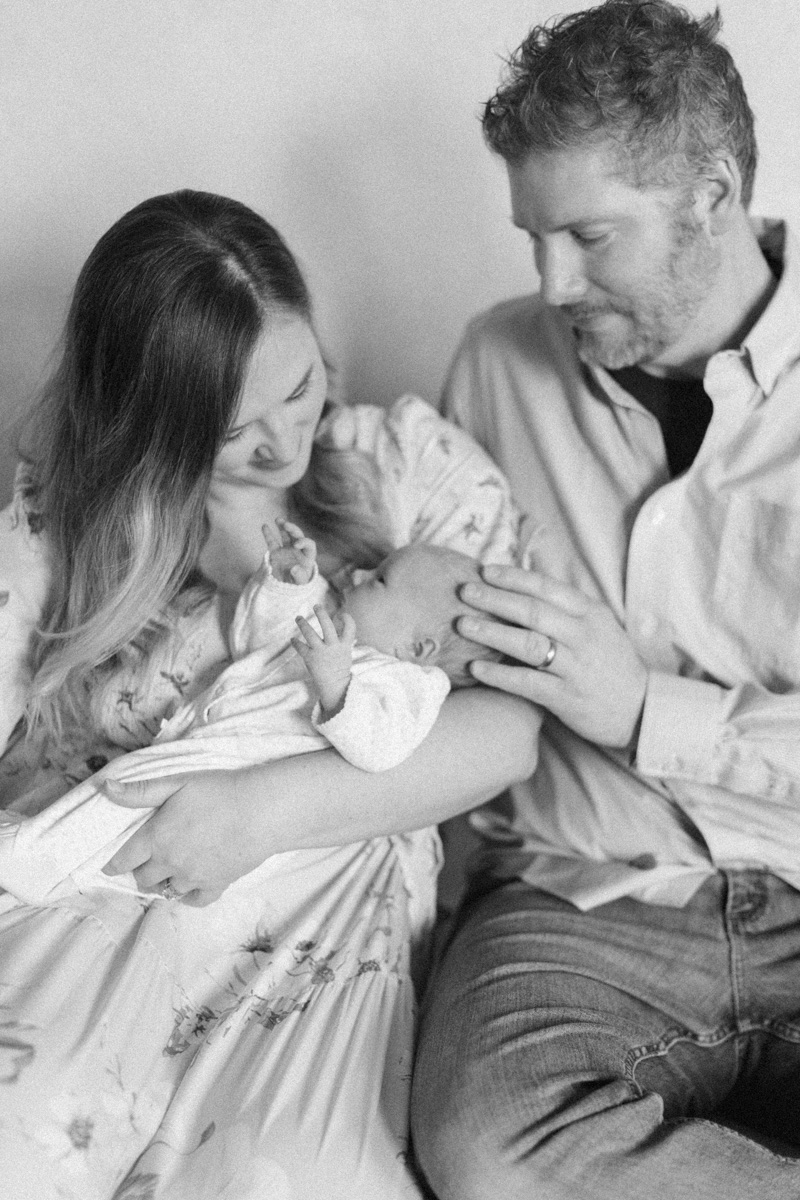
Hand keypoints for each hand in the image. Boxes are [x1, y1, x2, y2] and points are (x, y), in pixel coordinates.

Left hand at [100, 770, 272, 905]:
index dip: (114, 863)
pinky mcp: (215, 885)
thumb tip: (106, 788)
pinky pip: (194, 901)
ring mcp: (192, 878)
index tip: (111, 865)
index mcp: (156, 838)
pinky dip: (188, 895)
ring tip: (169, 870)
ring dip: (164, 881)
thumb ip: (140, 790)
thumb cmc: (219, 791)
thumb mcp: (177, 783)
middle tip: (146, 860)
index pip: (123, 860)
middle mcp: (170, 862)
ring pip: (166, 890)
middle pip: (143, 878)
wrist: (260, 810)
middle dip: (141, 870)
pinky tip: (190, 885)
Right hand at [262, 518, 316, 583]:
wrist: (288, 586)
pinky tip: (265, 526)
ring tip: (278, 519)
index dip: (304, 542)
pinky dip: (268, 534)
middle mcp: (298, 550)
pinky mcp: (276, 552)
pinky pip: (272, 542)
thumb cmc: (298, 583)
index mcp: (308, 556)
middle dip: (293, 529)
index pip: (309, 544)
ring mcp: (287, 549)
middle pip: (298, 535)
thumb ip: (299, 576)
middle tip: (286, 525)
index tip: (296, 545)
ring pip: (286, 535)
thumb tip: (294, 569)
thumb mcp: (300, 582)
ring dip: (283, 526)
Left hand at [293, 605, 355, 715]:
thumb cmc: (339, 667)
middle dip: (321, 614)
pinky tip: (293, 639)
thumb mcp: (345, 653)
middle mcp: (333, 647)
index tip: (342, 614)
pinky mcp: (311, 659)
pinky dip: (296, 643)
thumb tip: (337, 624)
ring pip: (310, 634)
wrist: (334, 685)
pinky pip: (301, 648)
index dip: (347, 619)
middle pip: (327, 626)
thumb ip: (341, 640)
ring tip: (298, 617)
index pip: (350, 628)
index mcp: (344, 645)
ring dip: (303, 624)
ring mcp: (321, 652)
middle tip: (316, 606)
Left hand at [458, 564, 646, 747]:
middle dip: (495, 599)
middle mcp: (584, 636)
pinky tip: (476, 668)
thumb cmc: (609, 663)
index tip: (484, 571)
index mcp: (590, 613)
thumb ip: (566, 608)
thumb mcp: (597, 626)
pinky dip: (499, 675)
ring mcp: (576, 667)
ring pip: (528, 644)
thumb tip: (524, 583)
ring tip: (463, 625)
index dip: (513, 578)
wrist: (641, 709)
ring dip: (492, 632)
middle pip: (532, 611)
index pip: (546, 588)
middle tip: (464, 591)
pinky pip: (527, 682)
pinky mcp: (567, 697)